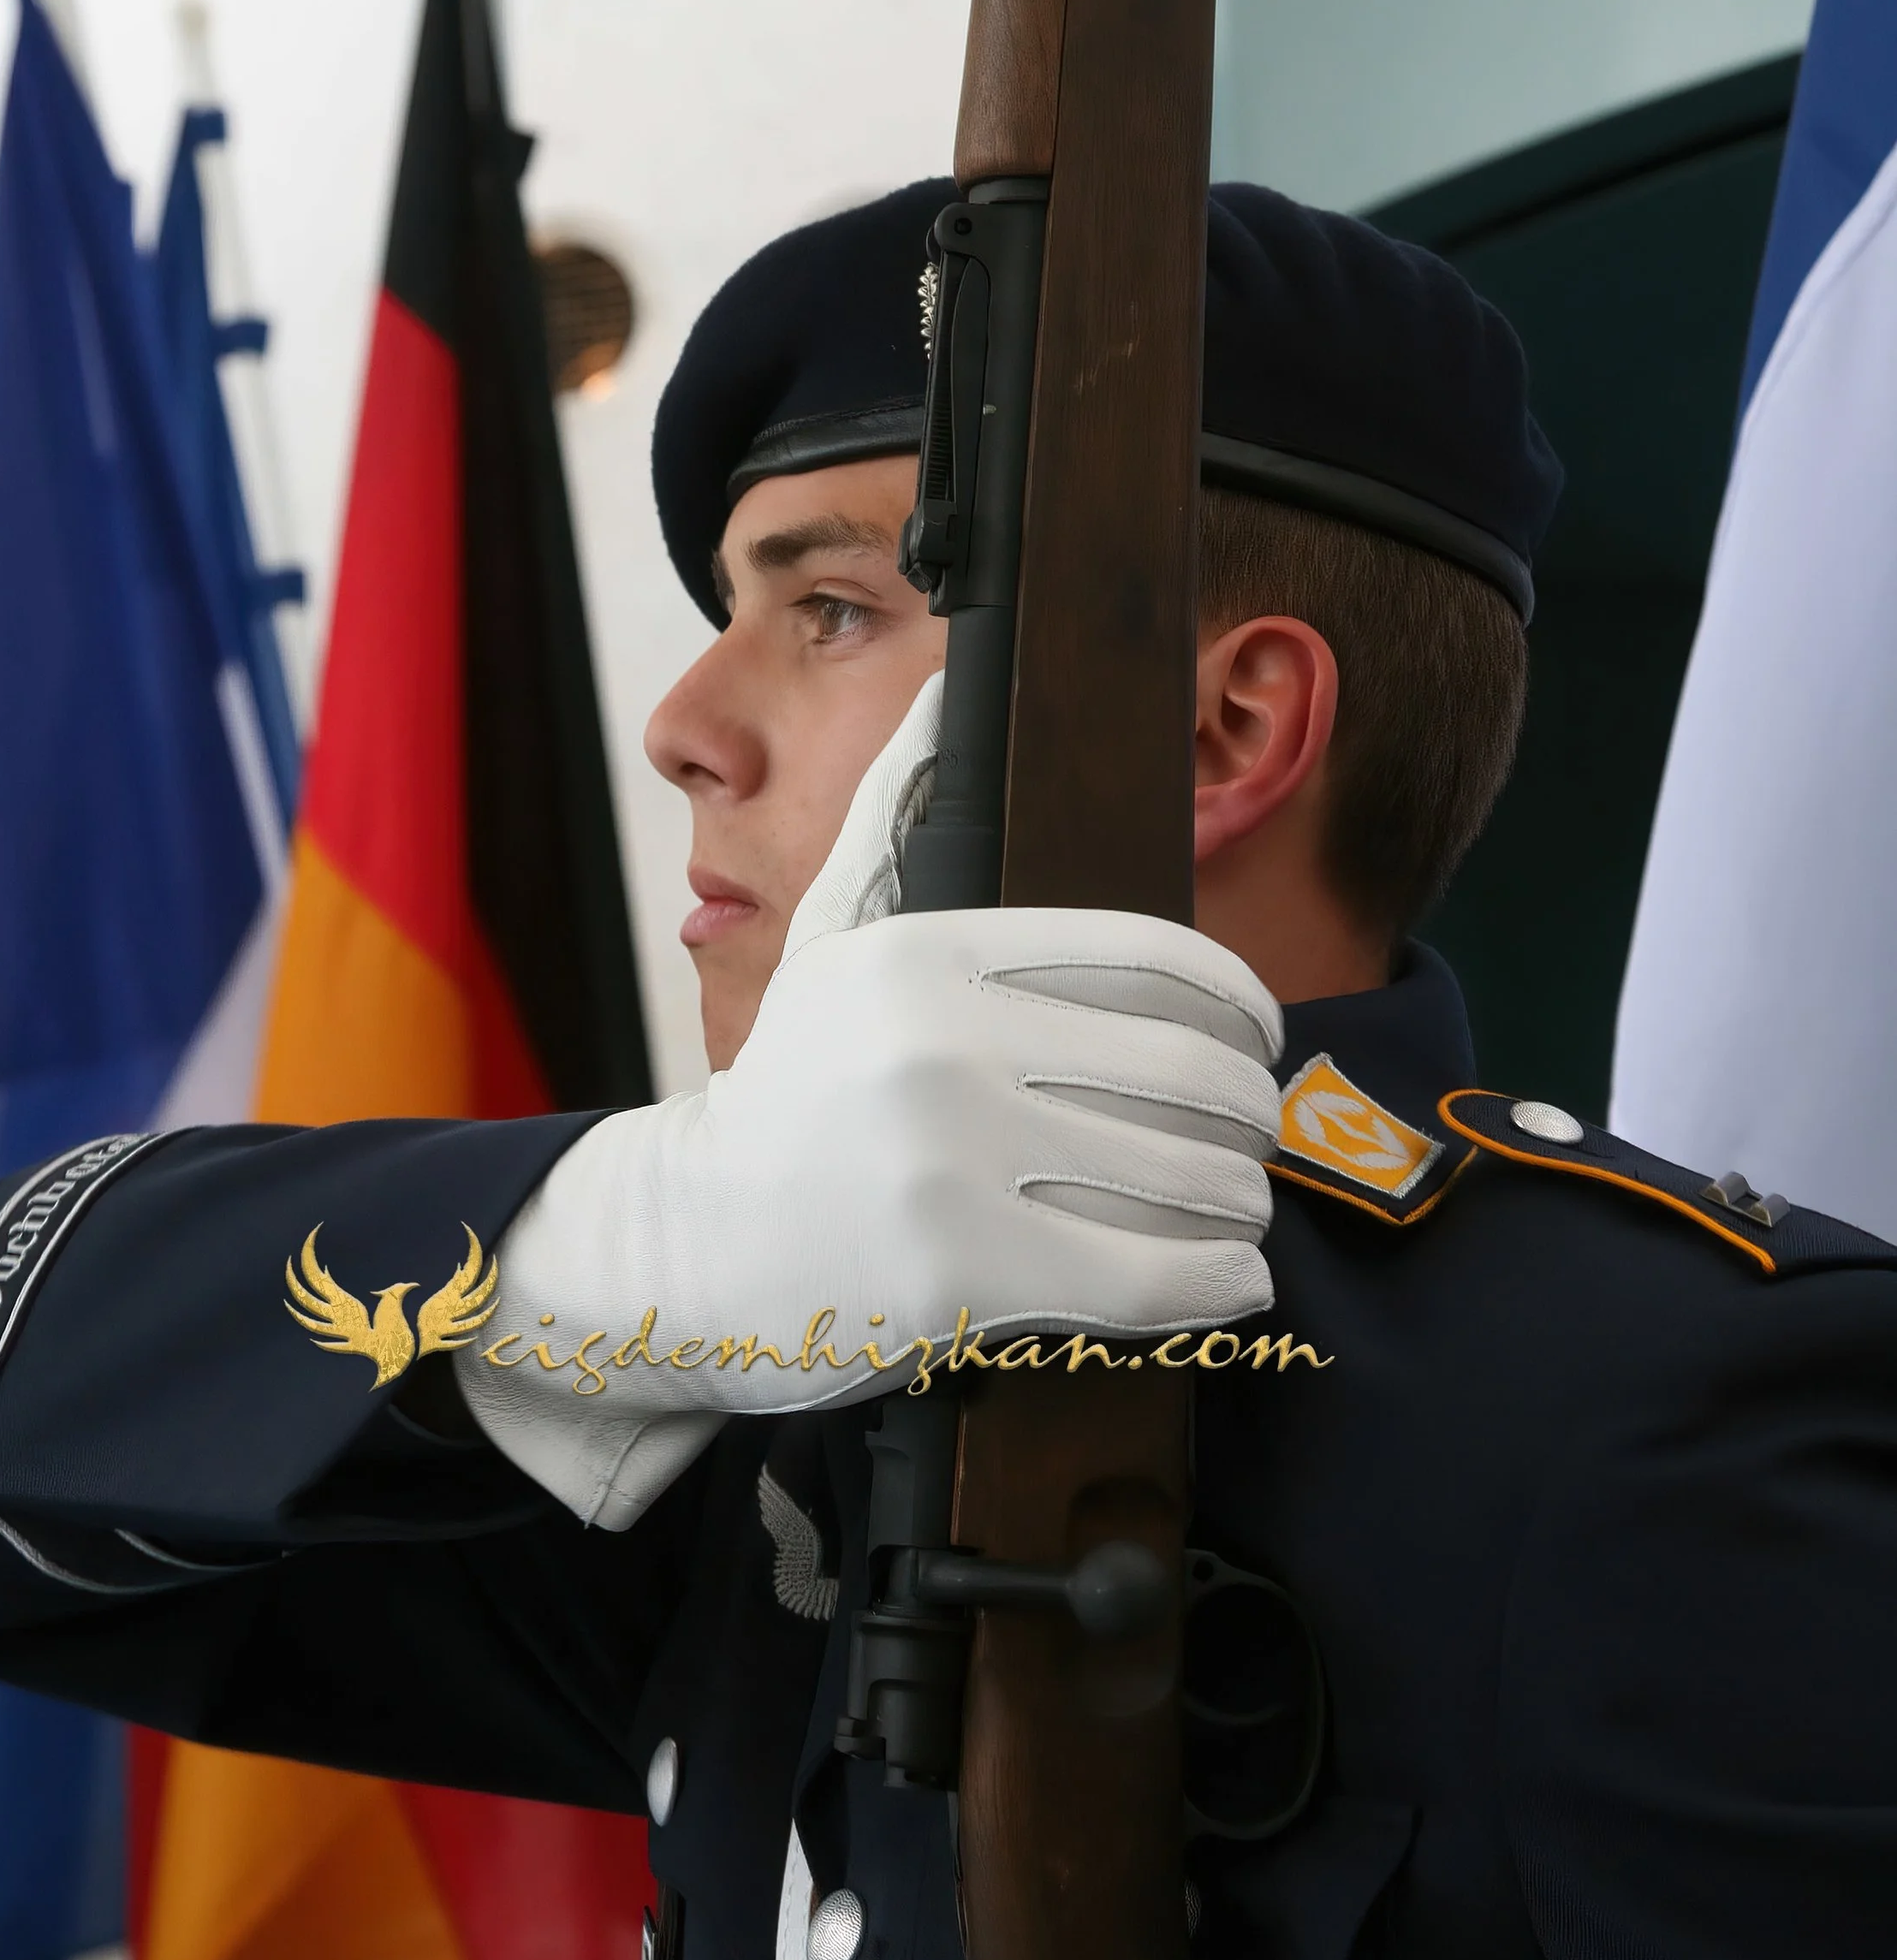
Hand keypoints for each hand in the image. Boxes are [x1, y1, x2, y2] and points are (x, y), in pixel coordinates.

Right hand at [463, 681, 1282, 1526]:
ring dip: (1242, 1197)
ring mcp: (954, 1168)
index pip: (1159, 959)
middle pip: (1189, 1073)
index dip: (1243, 1004)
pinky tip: (1233, 1274)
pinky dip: (1220, 1279)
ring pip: (1184, 1178)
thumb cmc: (795, 1085)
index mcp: (934, 953)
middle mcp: (946, 1047)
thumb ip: (896, 812)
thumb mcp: (831, 933)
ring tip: (1238, 1200)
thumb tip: (941, 679)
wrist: (699, 1241)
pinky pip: (1154, 1278)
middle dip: (1250, 1111)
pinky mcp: (967, 1280)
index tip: (1261, 1038)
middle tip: (1255, 1134)